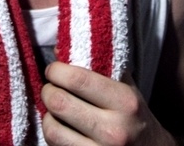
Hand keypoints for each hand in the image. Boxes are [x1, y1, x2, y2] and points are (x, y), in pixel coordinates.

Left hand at [41, 62, 176, 145]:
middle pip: (59, 102)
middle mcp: (114, 129)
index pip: (78, 79)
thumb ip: (100, 66)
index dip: (57, 71)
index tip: (55, 69)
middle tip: (51, 88)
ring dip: (47, 115)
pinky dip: (53, 134)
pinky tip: (62, 128)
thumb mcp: (127, 88)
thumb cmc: (136, 117)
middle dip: (48, 91)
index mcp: (125, 102)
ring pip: (52, 128)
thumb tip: (60, 49)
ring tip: (55, 110)